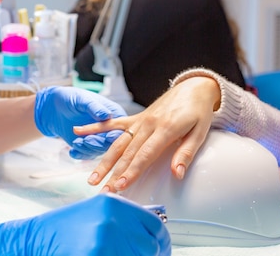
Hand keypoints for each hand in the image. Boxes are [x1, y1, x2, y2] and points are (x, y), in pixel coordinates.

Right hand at [0, 193, 169, 255]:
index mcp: (114, 203)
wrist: (33, 239)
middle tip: (135, 255)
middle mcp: (112, 218)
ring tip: (110, 251)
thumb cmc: (63, 229)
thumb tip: (152, 237)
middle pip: (149, 247)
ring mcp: (104, 239)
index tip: (160, 249)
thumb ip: (123, 220)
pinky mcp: (95, 254)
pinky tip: (102, 255)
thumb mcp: (96, 214)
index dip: (162, 242)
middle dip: (145, 255)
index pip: (155, 225)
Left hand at [34, 86, 125, 158]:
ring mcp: (100, 139)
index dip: (115, 133)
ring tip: (76, 142)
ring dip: (87, 148)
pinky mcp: (89, 147)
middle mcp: (110, 130)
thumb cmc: (72, 99)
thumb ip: (95, 108)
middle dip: (99, 143)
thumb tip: (107, 115)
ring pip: (98, 150)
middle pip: (110, 142)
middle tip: (87, 140)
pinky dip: (79, 154)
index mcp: (115, 115)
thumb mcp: (83, 100)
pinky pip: (87, 154)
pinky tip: (72, 151)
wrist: (56, 108)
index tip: (108, 136)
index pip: (119, 128)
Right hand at [73, 76, 219, 191]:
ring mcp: (140, 120)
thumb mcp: (200, 132)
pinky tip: (79, 131)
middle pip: (128, 153)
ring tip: (92, 177)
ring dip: (103, 161)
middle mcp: (148, 124)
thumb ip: (186, 153)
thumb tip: (177, 174)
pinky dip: (95, 127)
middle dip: (114, 174)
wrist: (193, 87)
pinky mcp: (136, 117)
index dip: (131, 171)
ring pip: (117, 143)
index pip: (145, 155)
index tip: (120, 185)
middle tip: (104, 191)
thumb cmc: (198, 111)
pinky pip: (113, 123)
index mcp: (165, 129)